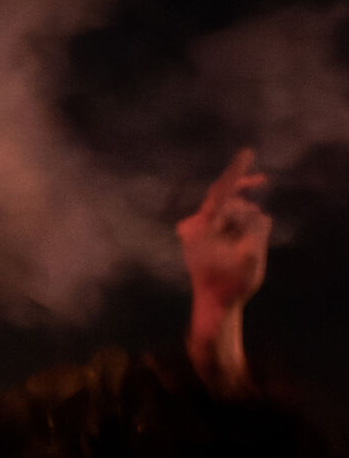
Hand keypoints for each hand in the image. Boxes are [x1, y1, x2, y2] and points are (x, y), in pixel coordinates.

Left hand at [177, 148, 271, 394]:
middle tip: (263, 195)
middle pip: (227, 201)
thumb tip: (258, 213)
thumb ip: (256, 229)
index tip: (247, 152)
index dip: (237, 172)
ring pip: (227, 213)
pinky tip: (242, 244)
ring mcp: (193, 231)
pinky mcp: (197, 237)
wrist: (214, 305)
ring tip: (246, 246)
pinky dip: (237, 226)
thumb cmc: (231, 283)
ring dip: (243, 221)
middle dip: (246, 207)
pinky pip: (222, 222)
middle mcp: (193, 226)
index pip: (221, 192)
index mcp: (202, 227)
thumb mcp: (252, 255)